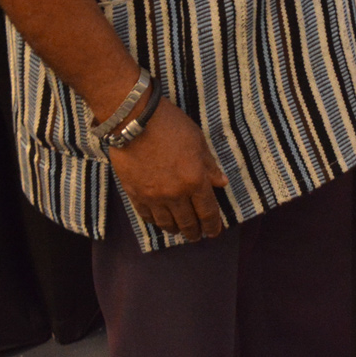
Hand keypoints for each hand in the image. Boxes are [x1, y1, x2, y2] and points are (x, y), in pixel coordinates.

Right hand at [106, 94, 228, 241]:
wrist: (134, 121)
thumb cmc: (170, 125)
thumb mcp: (198, 141)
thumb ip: (209, 165)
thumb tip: (222, 183)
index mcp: (194, 180)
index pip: (207, 211)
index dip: (212, 225)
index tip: (214, 232)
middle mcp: (175, 194)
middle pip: (187, 222)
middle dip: (194, 232)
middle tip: (197, 236)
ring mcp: (153, 197)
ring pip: (166, 223)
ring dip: (175, 229)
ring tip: (179, 230)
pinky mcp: (134, 194)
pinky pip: (147, 216)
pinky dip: (155, 221)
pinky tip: (160, 221)